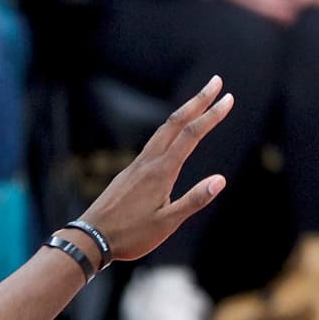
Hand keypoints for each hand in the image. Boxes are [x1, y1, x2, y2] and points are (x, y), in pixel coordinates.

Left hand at [74, 78, 231, 261]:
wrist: (90, 238)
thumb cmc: (130, 235)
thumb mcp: (167, 224)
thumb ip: (194, 200)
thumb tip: (220, 180)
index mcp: (161, 172)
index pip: (191, 135)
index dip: (211, 115)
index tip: (228, 98)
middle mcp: (149, 162)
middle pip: (176, 122)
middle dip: (198, 100)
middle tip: (216, 81)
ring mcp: (137, 165)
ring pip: (164, 129)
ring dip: (184, 112)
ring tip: (199, 100)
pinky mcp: (130, 172)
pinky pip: (155, 142)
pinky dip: (171, 128)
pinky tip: (174, 134)